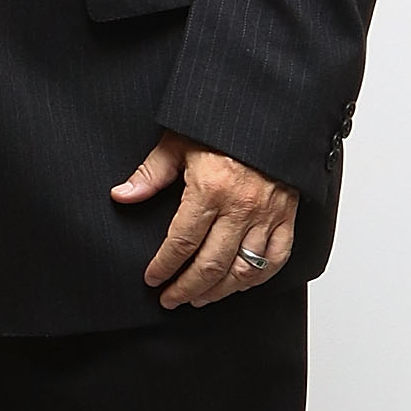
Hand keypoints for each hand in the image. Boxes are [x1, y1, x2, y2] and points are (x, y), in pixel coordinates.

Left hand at [111, 132, 296, 308]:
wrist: (270, 111)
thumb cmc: (222, 123)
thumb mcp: (178, 141)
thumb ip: (151, 173)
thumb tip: (123, 195)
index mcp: (210, 190)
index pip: (181, 243)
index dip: (164, 266)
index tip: (152, 279)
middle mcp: (240, 208)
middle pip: (210, 265)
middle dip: (187, 288)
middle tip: (171, 299)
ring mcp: (267, 214)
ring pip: (244, 269)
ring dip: (219, 291)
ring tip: (200, 298)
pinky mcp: (287, 214)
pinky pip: (276, 258)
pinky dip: (259, 278)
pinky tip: (241, 284)